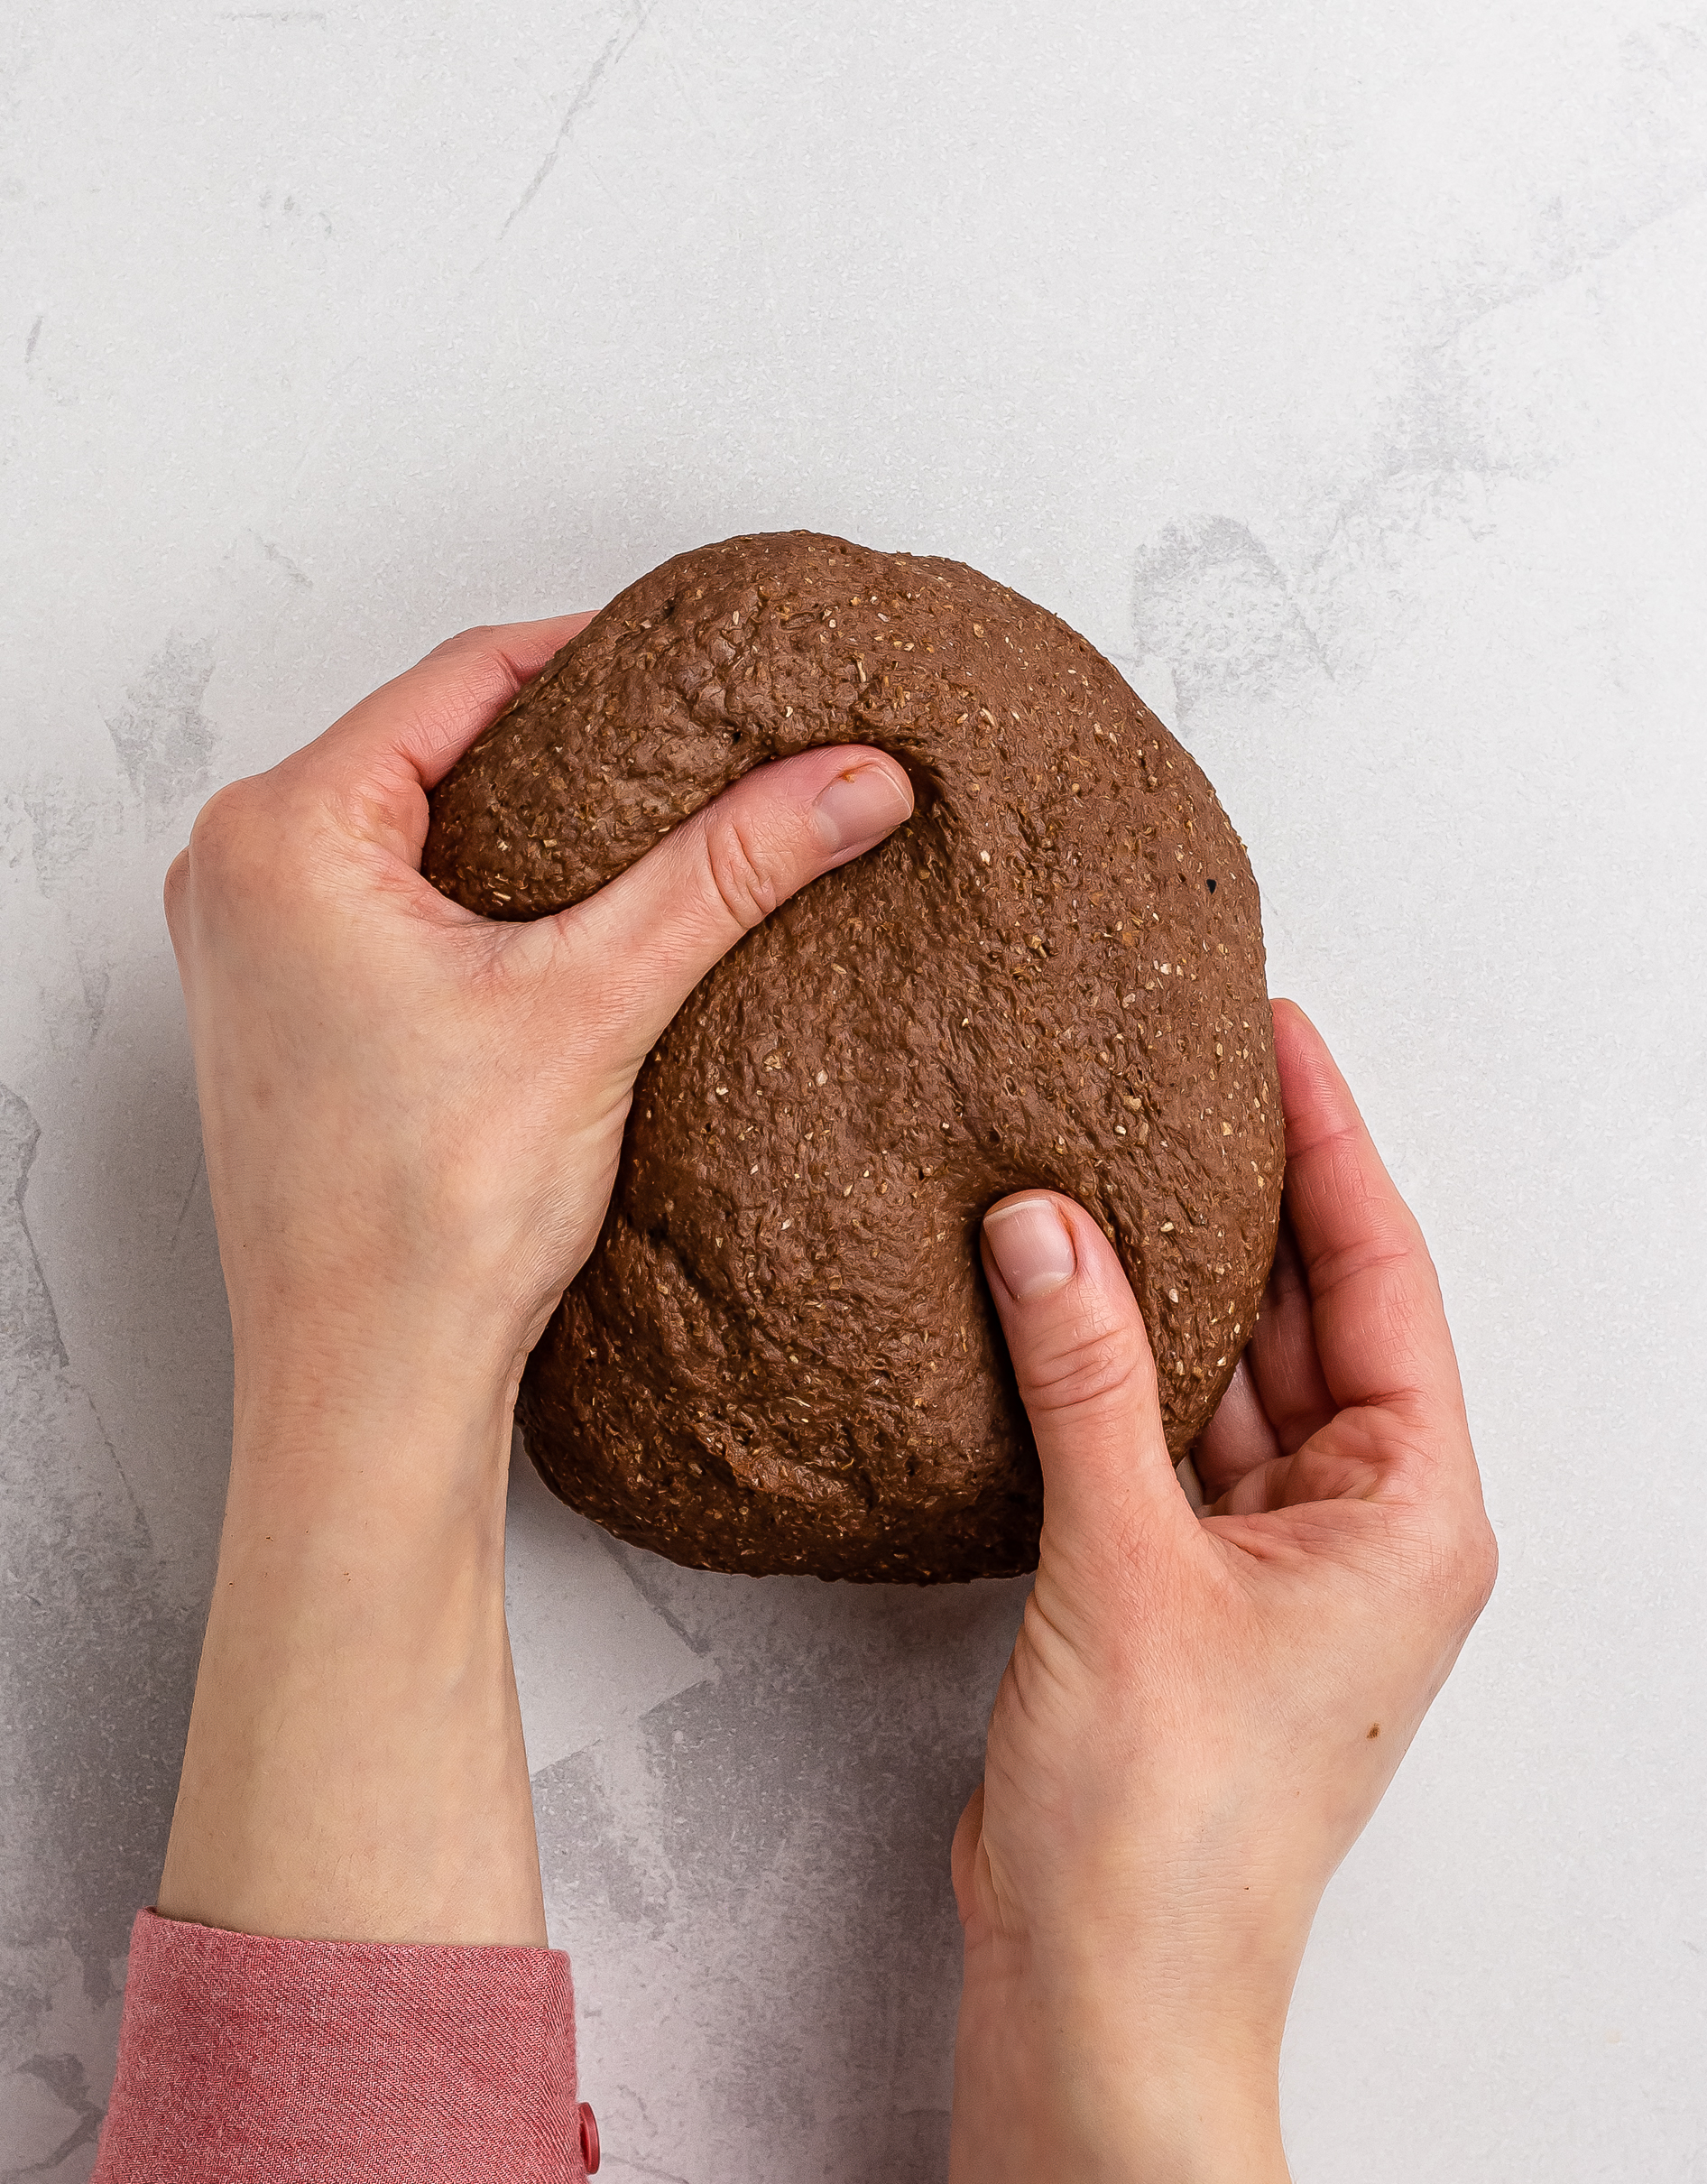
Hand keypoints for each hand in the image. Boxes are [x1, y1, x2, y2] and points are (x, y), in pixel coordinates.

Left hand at [156, 617, 911, 1941]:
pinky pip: (399, 900)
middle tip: (709, 744)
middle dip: (582, 744)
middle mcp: (239, 871)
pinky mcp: (285, 1012)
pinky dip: (490, 893)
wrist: (369, 1389)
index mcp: (283, 832)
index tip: (717, 667)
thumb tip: (855, 777)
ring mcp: (252, 947)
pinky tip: (578, 923)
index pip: (470, 676)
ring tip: (662, 829)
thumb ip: (730, 870)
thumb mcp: (599, 1005)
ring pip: (425, 825)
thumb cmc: (425, 1221)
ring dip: (539, 822)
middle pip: (443, 744)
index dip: (609, 659)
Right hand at [943, 1000, 1496, 2183]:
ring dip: (1169, 1280)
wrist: (1107, 1981)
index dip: (1329, 1144)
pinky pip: (1163, 1435)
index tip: (1277, 1035)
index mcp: (1411, 1511)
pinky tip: (1062, 1290)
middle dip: (1247, 1196)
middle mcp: (1362, 1526)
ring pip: (1229, 1373)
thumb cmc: (1165, 1819)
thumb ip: (1085, 1377)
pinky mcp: (1189, 1589)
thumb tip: (1043, 1221)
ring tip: (1106, 1152)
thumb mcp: (1126, 1562)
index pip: (1378, 1277)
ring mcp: (1275, 1560)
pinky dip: (1116, 1367)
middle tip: (1179, 1067)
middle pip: (1310, 1314)